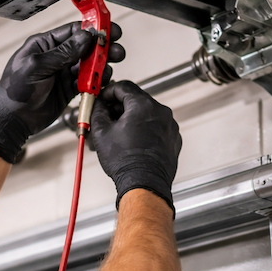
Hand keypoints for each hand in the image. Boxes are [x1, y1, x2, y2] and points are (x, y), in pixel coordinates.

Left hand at [0, 21, 123, 162]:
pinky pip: (86, 82)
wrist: (12, 120)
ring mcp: (62, 73)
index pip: (73, 31)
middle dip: (102, 48)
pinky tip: (102, 81)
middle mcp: (55, 57)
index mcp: (44, 45)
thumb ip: (63, 52)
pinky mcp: (68, 90)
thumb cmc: (15, 91)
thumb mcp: (38, 66)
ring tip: (109, 67)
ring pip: (88, 65)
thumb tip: (85, 37)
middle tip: (116, 50)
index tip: (108, 31)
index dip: (92, 30)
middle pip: (85, 47)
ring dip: (101, 65)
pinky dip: (95, 82)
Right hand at [91, 81, 181, 214]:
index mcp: (143, 105)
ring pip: (147, 114)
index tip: (102, 98)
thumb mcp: (102, 132)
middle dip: (119, 107)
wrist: (144, 184)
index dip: (108, 92)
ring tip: (118, 134)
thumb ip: (98, 111)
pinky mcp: (173, 138)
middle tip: (106, 117)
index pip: (123, 87)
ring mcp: (169, 125)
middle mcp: (160, 112)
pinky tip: (133, 142)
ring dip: (132, 119)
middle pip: (136, 100)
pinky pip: (157, 127)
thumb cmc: (126, 162)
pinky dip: (145, 130)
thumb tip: (98, 105)